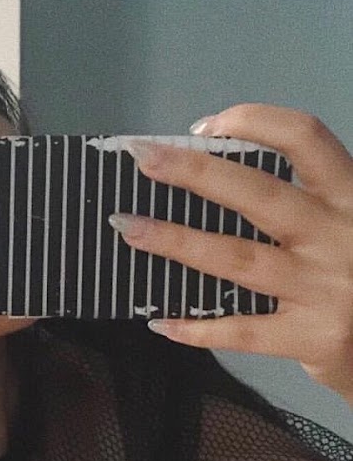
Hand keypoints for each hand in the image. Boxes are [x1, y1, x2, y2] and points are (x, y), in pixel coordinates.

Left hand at [110, 104, 352, 406]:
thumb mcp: (344, 226)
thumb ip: (299, 205)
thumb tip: (205, 178)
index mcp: (350, 198)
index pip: (305, 139)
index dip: (254, 122)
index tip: (203, 127)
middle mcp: (340, 236)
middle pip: (259, 194)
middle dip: (195, 173)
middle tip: (143, 157)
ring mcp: (326, 290)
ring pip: (239, 259)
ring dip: (177, 241)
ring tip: (130, 229)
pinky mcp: (313, 338)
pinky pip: (242, 331)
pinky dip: (198, 328)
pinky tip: (161, 322)